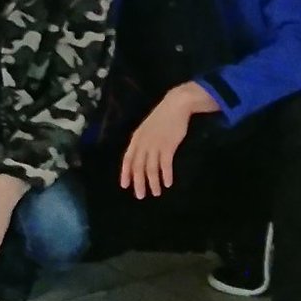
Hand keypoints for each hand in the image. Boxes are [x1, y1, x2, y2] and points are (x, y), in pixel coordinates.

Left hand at [119, 83, 214, 199]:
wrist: (175, 105)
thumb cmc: (162, 117)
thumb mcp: (147, 129)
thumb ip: (143, 142)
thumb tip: (141, 157)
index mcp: (136, 139)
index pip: (127, 159)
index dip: (125, 173)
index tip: (125, 186)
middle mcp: (143, 143)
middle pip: (138, 167)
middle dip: (139, 183)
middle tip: (140, 196)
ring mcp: (155, 145)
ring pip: (151, 168)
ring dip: (153, 182)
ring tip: (156, 193)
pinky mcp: (168, 146)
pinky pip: (165, 164)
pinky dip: (166, 175)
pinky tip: (168, 183)